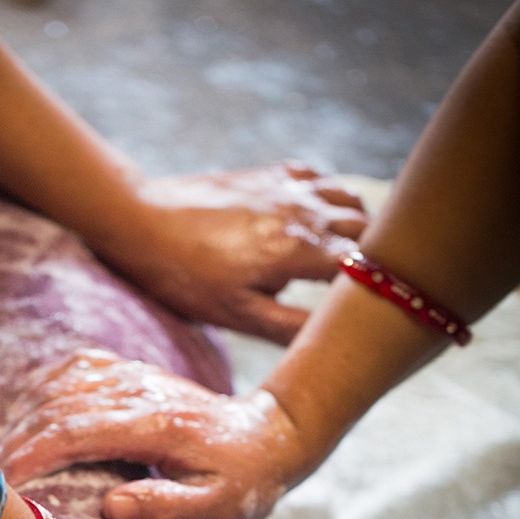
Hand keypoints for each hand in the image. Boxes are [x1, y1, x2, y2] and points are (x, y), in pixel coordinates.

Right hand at [0, 350, 304, 518]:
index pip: (74, 432)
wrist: (270, 436)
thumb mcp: (219, 508)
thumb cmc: (243, 483)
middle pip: (55, 408)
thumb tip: (111, 507)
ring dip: (24, 421)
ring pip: (58, 387)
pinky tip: (28, 420)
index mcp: (154, 425)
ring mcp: (133, 377)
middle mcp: (138, 391)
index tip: (6, 489)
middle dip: (16, 444)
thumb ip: (169, 507)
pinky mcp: (130, 373)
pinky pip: (72, 371)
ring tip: (2, 462)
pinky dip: (42, 393)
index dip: (32, 458)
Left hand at [101, 162, 365, 342]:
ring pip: (347, 199)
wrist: (141, 222)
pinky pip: (318, 176)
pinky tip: (318, 215)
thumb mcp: (235, 315)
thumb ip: (289, 328)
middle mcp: (300, 213)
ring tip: (350, 254)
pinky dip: (330, 194)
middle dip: (375, 255)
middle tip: (369, 286)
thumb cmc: (185, 279)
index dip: (376, 288)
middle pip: (364, 229)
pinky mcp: (269, 175)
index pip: (363, 267)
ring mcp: (286, 188)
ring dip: (357, 223)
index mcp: (296, 252)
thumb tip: (333, 344)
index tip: (379, 309)